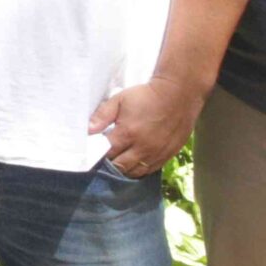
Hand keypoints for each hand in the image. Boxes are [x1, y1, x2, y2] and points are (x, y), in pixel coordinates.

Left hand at [87, 76, 204, 177]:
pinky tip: (134, 165)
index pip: (106, 153)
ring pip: (135, 172)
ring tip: (118, 163)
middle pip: (119, 167)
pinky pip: (150, 170)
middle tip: (104, 159)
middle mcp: (142, 147)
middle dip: (109, 165)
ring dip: (124, 170)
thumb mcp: (120, 100)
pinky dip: (140, 169)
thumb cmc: (146, 95)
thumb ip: (102, 116)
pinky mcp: (168, 155)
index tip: (93, 152)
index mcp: (127, 133)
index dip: (98, 154)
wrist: (178, 93)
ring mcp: (156, 153)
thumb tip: (88, 130)